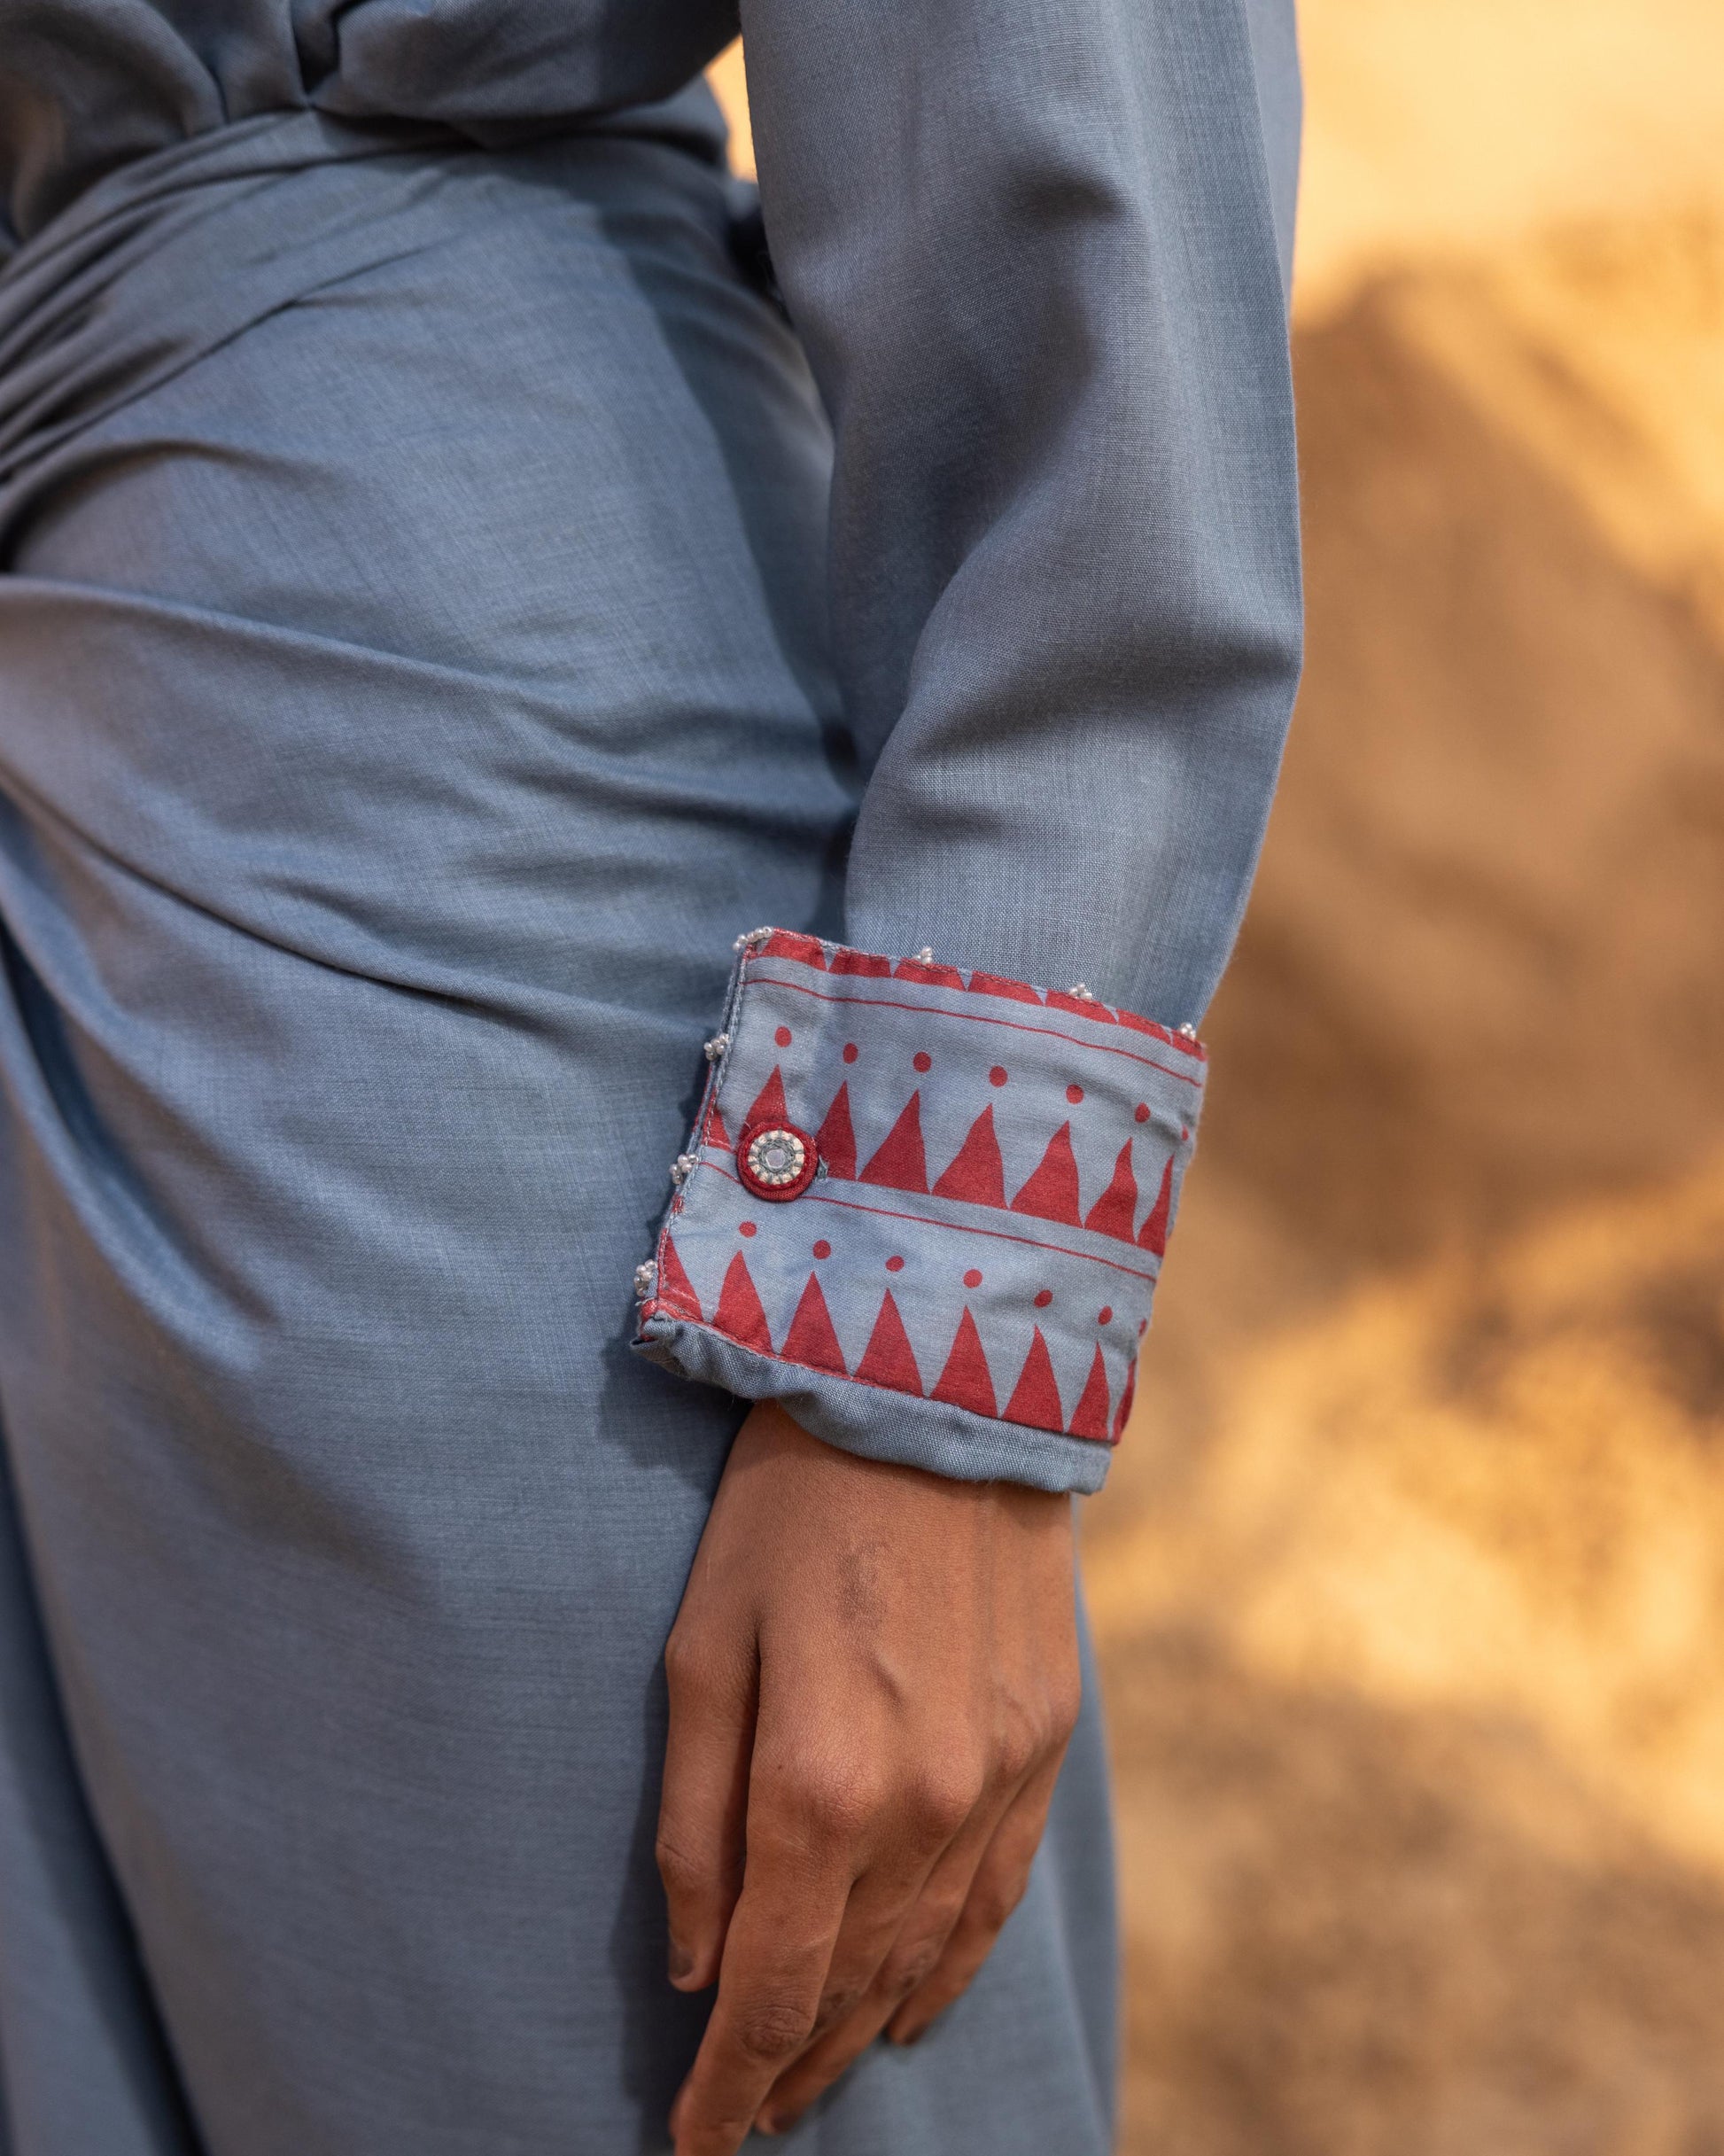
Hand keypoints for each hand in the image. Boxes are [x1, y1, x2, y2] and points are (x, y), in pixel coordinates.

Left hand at [657, 1400, 1080, 2150]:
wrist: (938, 1396)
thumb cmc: (788, 1509)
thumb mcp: (702, 1647)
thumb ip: (694, 1822)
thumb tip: (692, 1968)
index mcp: (815, 1784)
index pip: (766, 1989)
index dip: (726, 2085)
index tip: (691, 2145)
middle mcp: (921, 1807)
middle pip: (847, 1989)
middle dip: (784, 2069)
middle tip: (738, 2120)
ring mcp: (998, 1782)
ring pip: (923, 1958)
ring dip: (859, 2031)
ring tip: (807, 2081)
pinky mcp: (1045, 1746)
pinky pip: (997, 1898)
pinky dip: (951, 1968)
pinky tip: (915, 2009)